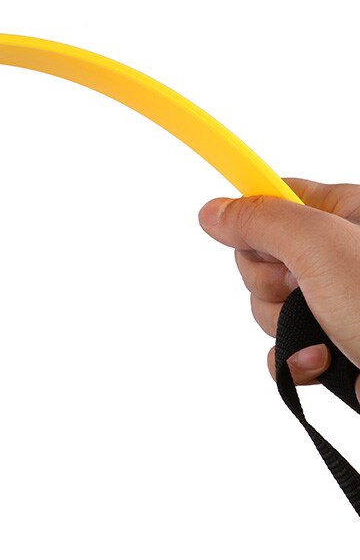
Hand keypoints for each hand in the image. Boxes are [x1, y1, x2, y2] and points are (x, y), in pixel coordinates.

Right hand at [198, 178, 359, 399]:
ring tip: (327, 333)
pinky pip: (283, 346)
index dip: (253, 216)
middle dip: (271, 286)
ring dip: (285, 328)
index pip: (277, 198)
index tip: (231, 229)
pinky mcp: (334, 342)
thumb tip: (214, 210)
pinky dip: (293, 359)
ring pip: (269, 306)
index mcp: (349, 214)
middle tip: (304, 289)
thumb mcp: (324, 249)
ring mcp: (338, 300)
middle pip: (262, 259)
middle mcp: (341, 254)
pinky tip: (323, 361)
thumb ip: (263, 221)